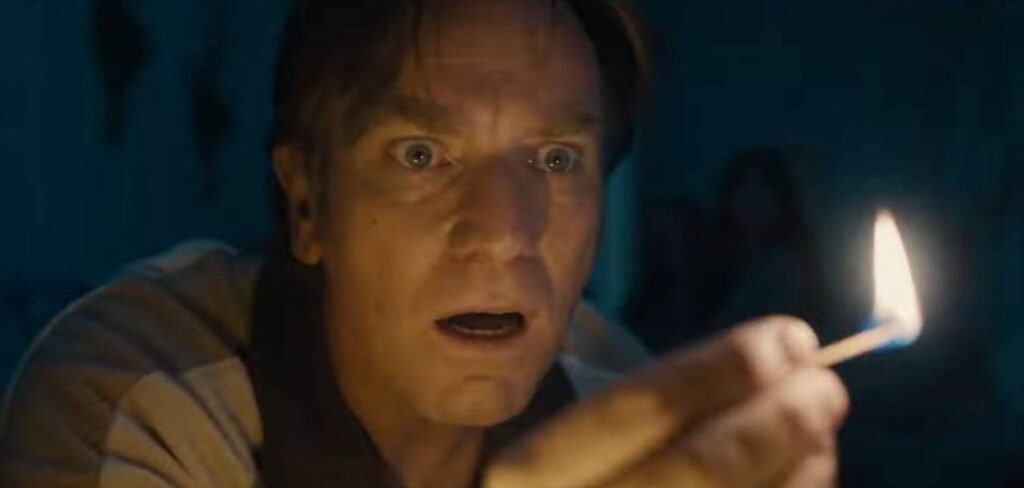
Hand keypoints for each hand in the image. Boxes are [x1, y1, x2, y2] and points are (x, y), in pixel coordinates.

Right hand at [485, 316, 848, 487]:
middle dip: (780, 417)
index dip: (724, 366)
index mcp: (532, 470)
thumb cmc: (573, 478)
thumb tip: (772, 361)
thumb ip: (643, 404)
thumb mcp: (569, 438)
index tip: (789, 336)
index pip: (642, 406)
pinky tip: (805, 473)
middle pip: (704, 467)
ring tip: (819, 429)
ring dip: (800, 464)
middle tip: (826, 386)